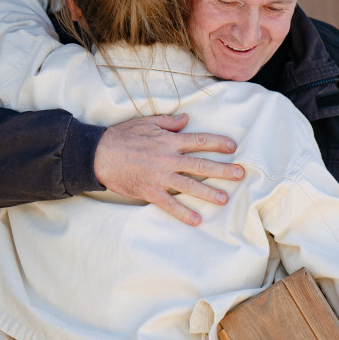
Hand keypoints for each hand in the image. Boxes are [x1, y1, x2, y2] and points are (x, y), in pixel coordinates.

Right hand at [93, 113, 244, 225]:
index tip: (232, 147)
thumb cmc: (121, 136)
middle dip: (223, 170)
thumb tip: (186, 120)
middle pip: (201, 164)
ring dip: (209, 193)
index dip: (218, 143)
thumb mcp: (146, 122)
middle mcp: (168, 158)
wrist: (98, 154)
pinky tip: (196, 219)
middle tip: (240, 175)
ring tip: (224, 198)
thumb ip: (168, 122)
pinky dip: (183, 212)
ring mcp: (160, 176)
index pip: (199, 141)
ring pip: (190, 185)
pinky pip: (169, 204)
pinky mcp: (149, 191)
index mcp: (169, 140)